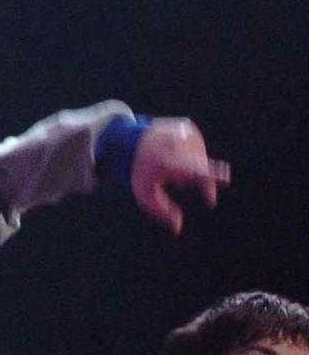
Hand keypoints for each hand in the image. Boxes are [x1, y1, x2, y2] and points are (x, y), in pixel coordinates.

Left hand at [130, 116, 227, 232]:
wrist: (128, 141)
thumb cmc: (139, 172)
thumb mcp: (145, 195)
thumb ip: (162, 213)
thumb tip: (177, 229)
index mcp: (169, 164)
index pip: (193, 171)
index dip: (210, 174)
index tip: (225, 176)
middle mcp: (178, 146)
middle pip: (201, 168)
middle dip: (201, 183)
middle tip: (195, 190)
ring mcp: (183, 133)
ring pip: (201, 157)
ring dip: (192, 165)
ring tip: (174, 165)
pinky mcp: (187, 125)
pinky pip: (198, 145)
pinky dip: (191, 152)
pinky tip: (177, 152)